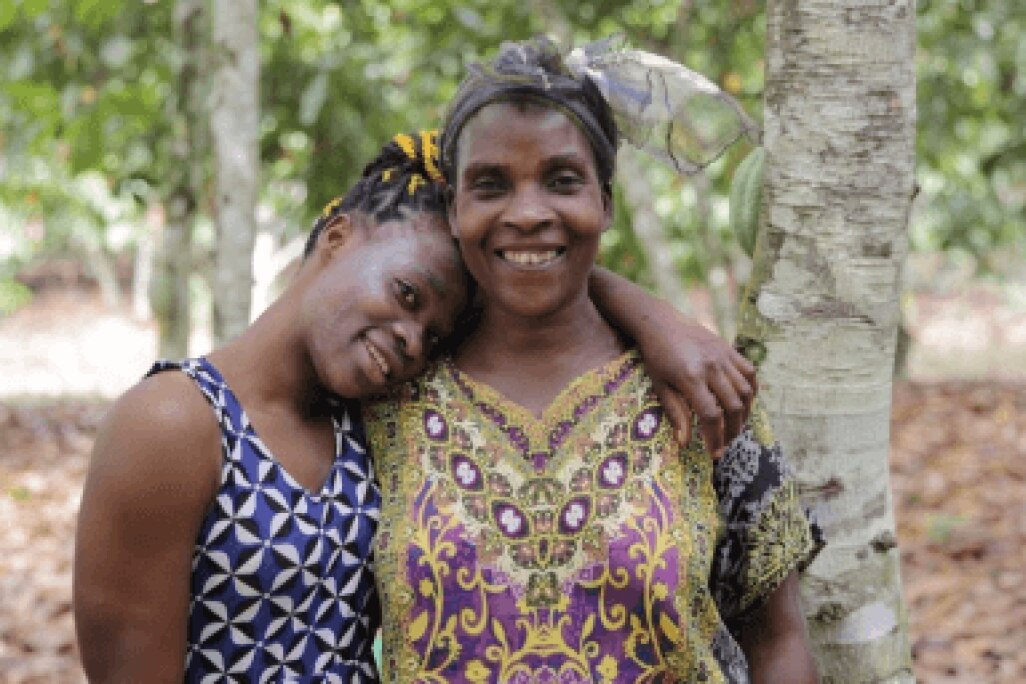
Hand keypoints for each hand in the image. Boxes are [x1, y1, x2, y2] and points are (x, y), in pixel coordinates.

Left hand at [638, 309, 756, 456]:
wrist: (660, 322)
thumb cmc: (656, 356)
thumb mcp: (660, 386)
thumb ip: (676, 413)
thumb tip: (685, 443)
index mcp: (691, 377)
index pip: (711, 416)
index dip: (715, 438)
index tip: (715, 454)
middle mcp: (711, 366)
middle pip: (733, 407)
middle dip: (732, 430)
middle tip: (726, 443)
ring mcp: (723, 356)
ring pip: (746, 391)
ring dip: (744, 414)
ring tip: (735, 426)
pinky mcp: (729, 349)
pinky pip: (749, 372)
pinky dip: (751, 390)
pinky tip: (744, 403)